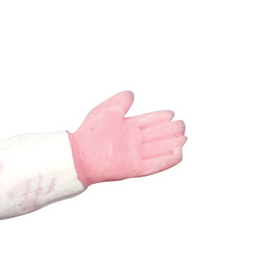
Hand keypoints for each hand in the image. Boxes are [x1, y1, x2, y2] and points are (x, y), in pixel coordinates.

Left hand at [68, 91, 185, 186]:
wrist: (80, 154)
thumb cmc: (90, 133)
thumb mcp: (107, 110)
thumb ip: (120, 101)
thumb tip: (131, 93)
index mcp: (127, 128)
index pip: (149, 121)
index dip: (160, 117)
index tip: (171, 113)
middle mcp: (133, 142)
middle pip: (157, 135)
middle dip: (170, 130)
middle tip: (181, 125)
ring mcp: (135, 156)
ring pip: (159, 149)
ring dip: (172, 144)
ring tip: (183, 137)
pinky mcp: (134, 169)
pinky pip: (154, 166)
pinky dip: (167, 160)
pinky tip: (178, 153)